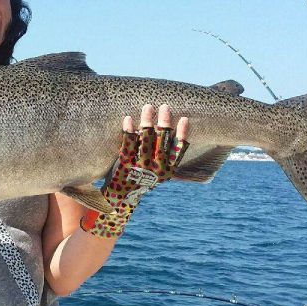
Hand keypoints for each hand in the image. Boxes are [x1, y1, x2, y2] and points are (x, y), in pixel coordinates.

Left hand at [81, 104, 189, 237]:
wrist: (122, 199)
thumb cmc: (141, 180)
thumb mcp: (157, 172)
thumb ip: (163, 156)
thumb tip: (168, 129)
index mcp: (167, 171)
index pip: (179, 150)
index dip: (183, 134)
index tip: (185, 118)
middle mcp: (156, 169)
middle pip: (163, 141)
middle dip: (164, 122)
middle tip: (165, 106)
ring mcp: (141, 167)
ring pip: (146, 140)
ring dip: (147, 121)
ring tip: (148, 106)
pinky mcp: (126, 165)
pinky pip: (128, 144)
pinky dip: (128, 130)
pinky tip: (128, 118)